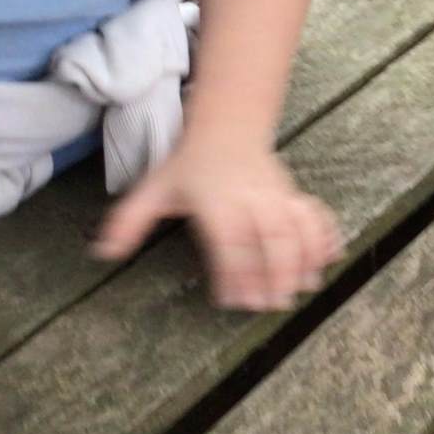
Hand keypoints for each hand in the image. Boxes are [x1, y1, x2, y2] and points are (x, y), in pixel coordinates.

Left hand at [93, 140, 340, 311]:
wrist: (227, 128)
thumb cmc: (188, 167)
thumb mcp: (152, 189)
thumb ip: (128, 222)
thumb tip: (101, 254)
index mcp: (214, 199)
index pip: (229, 239)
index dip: (234, 271)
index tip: (232, 301)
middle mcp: (249, 196)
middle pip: (271, 234)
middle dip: (275, 270)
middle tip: (272, 305)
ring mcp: (276, 194)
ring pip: (297, 226)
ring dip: (304, 258)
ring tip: (303, 289)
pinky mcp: (292, 194)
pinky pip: (315, 214)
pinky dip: (326, 235)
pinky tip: (331, 259)